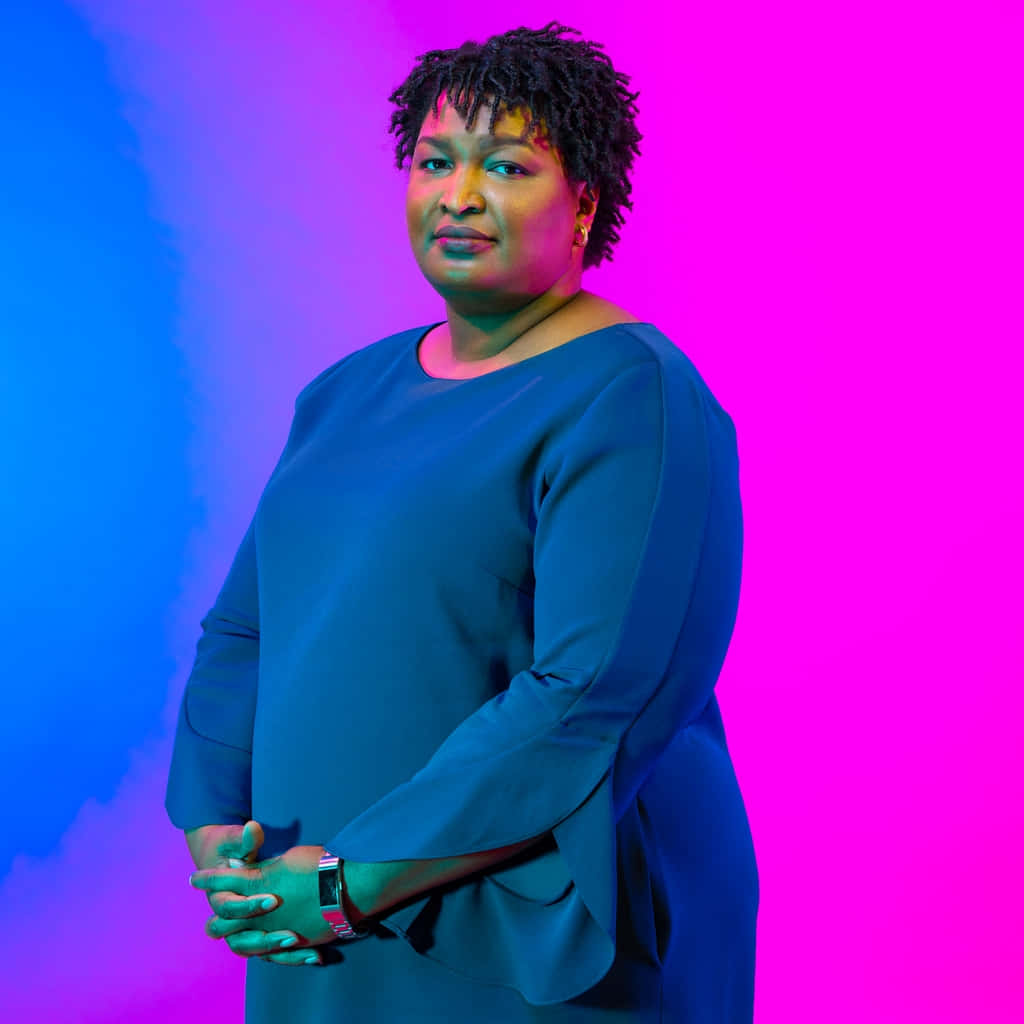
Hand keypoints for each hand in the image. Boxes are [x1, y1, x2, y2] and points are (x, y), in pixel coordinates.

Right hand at [185, 821, 319, 965]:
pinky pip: (276, 955)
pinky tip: (316, 956)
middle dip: (262, 937)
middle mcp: (231, 920)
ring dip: (278, 950)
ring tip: (300, 942)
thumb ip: (243, 839)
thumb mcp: (234, 841)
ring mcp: (248, 930)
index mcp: (221, 897)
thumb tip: (252, 828)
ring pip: (258, 952)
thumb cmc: (230, 849)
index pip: (229, 909)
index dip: (248, 906)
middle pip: (239, 941)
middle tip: (289, 932)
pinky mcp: (265, 935)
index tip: (274, 899)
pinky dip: (294, 957)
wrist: (228, 861)